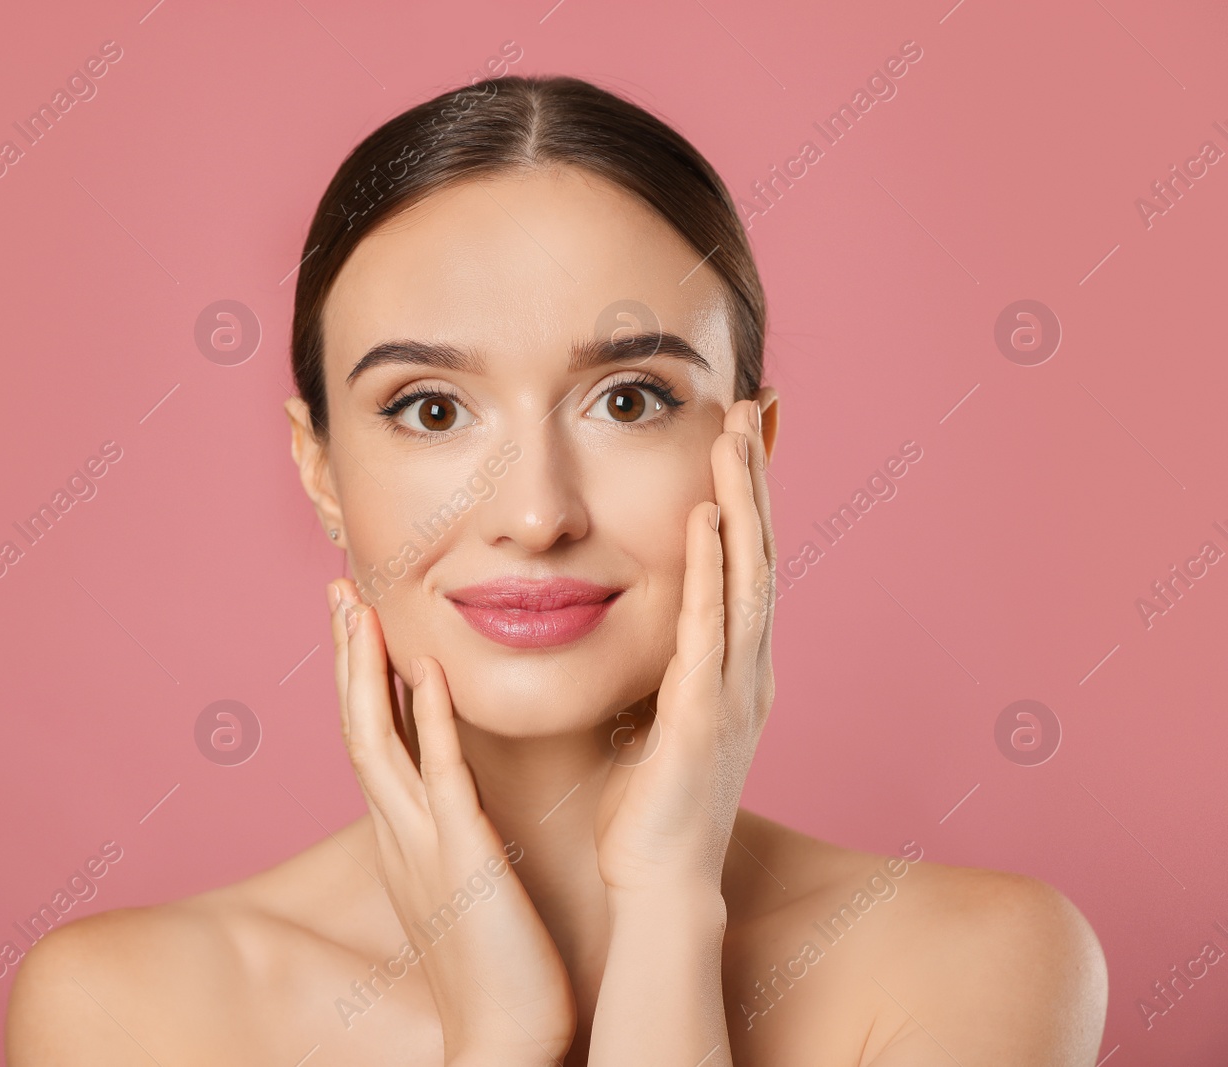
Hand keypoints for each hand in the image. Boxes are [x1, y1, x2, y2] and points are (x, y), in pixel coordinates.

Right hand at [329, 578, 576, 1064]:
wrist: (504, 1039)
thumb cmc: (498, 968)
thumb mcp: (466, 885)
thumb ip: (459, 837)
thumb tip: (465, 804)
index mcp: (405, 835)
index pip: (374, 739)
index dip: (361, 677)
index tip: (358, 621)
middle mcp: (400, 831)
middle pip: (358, 725)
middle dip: (346, 656)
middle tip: (338, 590)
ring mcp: (423, 842)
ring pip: (378, 740)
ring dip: (366, 671)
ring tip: (358, 608)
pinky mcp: (461, 857)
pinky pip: (440, 777)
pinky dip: (430, 721)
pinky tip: (427, 672)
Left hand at [593, 396, 775, 896]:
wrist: (656, 884)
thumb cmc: (647, 808)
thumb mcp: (651, 718)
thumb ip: (654, 668)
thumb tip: (636, 629)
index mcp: (734, 669)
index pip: (746, 564)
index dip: (747, 498)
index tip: (742, 435)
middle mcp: (748, 671)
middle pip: (759, 554)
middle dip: (754, 479)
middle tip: (752, 406)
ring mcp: (733, 692)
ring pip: (748, 577)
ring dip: (743, 504)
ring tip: (736, 436)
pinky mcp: (703, 716)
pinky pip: (710, 630)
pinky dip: (714, 572)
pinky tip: (708, 520)